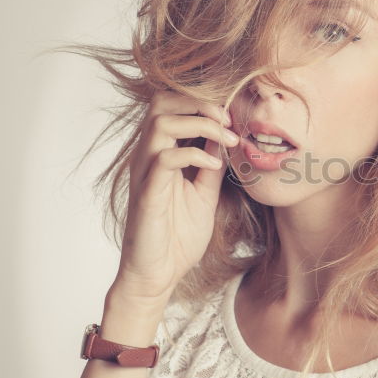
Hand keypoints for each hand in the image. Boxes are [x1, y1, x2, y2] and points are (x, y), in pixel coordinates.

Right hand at [108, 89, 239, 306]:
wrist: (159, 274)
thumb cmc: (178, 236)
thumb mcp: (204, 194)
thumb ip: (210, 166)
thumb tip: (223, 139)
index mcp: (160, 154)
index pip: (171, 106)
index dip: (202, 103)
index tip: (232, 118)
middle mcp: (147, 158)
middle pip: (161, 102)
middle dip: (199, 102)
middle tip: (228, 120)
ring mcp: (145, 174)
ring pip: (160, 123)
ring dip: (199, 123)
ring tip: (226, 139)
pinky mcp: (147, 195)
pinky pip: (164, 160)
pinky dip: (193, 155)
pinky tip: (214, 165)